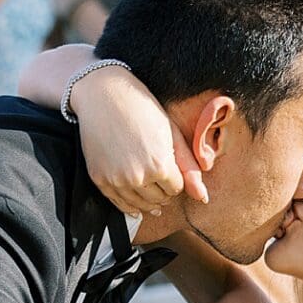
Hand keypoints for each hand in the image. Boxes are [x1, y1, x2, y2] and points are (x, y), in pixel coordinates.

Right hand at [71, 62, 206, 217]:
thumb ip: (189, 168)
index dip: (175, 177)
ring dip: (148, 198)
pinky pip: (119, 204)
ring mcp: (116, 180)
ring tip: (148, 182)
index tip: (169, 164)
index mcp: (160, 165)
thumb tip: (203, 198)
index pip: (176, 189)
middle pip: (160, 200)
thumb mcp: (172, 134)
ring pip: (141, 206)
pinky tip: (135, 198)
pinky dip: (130, 205)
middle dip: (163, 189)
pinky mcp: (99, 180)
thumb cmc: (142, 109)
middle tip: (158, 172)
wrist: (104, 96)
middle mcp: (138, 177)